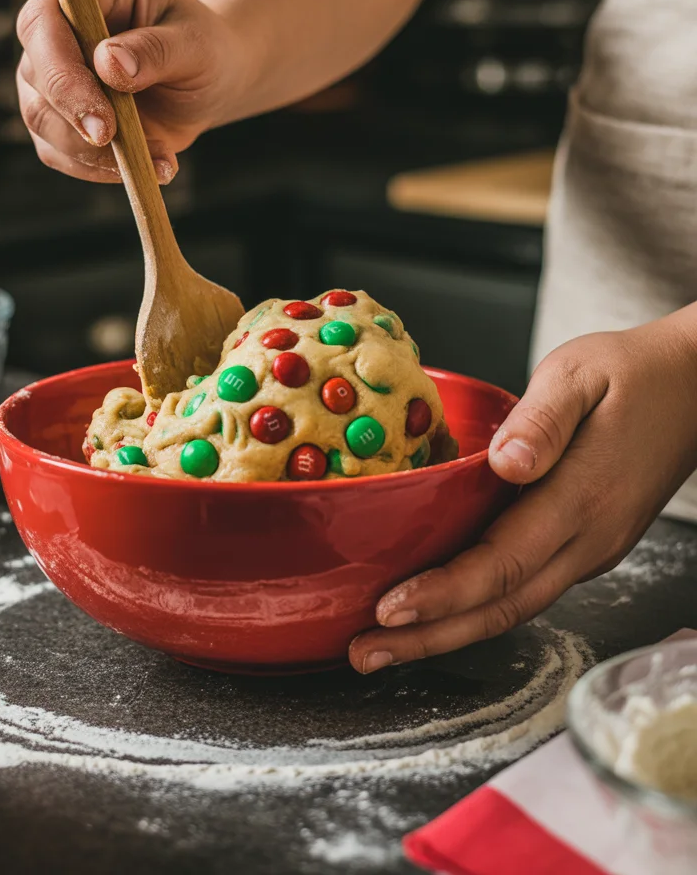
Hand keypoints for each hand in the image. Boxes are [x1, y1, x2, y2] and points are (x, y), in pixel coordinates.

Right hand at [16, 0, 250, 183]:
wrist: (210, 77)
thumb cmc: (207, 48)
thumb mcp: (199, 44)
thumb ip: (157, 50)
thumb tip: (108, 64)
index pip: (47, 14)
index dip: (62, 66)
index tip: (102, 117)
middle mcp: (60, 20)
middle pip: (35, 68)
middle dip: (73, 115)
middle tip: (115, 144)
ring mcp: (51, 67)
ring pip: (40, 115)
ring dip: (91, 151)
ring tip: (157, 159)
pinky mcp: (57, 111)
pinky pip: (57, 149)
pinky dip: (97, 169)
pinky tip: (147, 168)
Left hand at [349, 310, 696, 673]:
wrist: (693, 390)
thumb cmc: (632, 375)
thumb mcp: (580, 374)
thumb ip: (543, 419)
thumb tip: (505, 463)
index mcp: (582, 498)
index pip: (503, 563)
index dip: (444, 593)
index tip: (390, 609)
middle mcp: (588, 539)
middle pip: (502, 607)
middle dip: (430, 637)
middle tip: (363, 652)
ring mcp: (590, 549)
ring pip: (514, 608)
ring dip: (449, 632)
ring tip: (386, 645)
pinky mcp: (586, 546)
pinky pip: (526, 590)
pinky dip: (477, 609)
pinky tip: (440, 610)